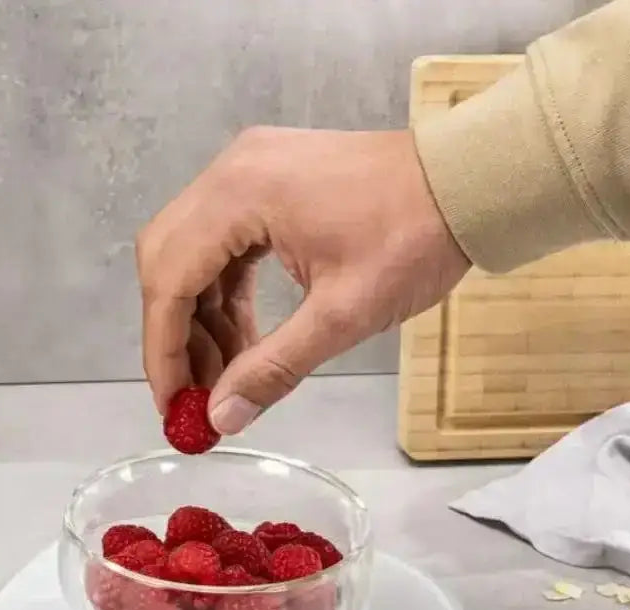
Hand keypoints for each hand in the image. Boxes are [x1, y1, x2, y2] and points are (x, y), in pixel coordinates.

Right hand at [135, 126, 469, 434]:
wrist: (466, 183)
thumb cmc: (414, 238)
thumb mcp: (342, 316)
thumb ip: (273, 368)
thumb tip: (222, 418)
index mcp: (240, 194)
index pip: (169, 280)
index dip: (163, 351)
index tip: (172, 404)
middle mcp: (231, 172)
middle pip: (167, 262)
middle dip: (176, 336)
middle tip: (197, 395)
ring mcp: (249, 171)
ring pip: (193, 254)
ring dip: (202, 318)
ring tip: (228, 375)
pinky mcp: (268, 181)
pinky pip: (224, 243)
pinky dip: (225, 294)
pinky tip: (244, 338)